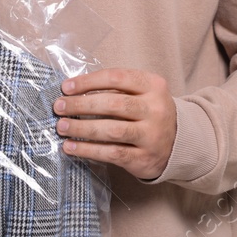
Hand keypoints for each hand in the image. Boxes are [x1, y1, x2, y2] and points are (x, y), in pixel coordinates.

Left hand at [53, 69, 176, 180]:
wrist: (178, 143)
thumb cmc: (149, 113)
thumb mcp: (142, 93)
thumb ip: (115, 90)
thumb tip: (73, 92)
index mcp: (154, 85)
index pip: (117, 78)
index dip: (88, 81)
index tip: (66, 87)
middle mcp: (155, 109)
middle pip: (113, 104)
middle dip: (81, 104)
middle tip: (59, 106)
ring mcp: (152, 135)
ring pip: (112, 130)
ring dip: (82, 128)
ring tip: (62, 126)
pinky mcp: (144, 158)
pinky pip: (111, 153)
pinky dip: (88, 150)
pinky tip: (70, 147)